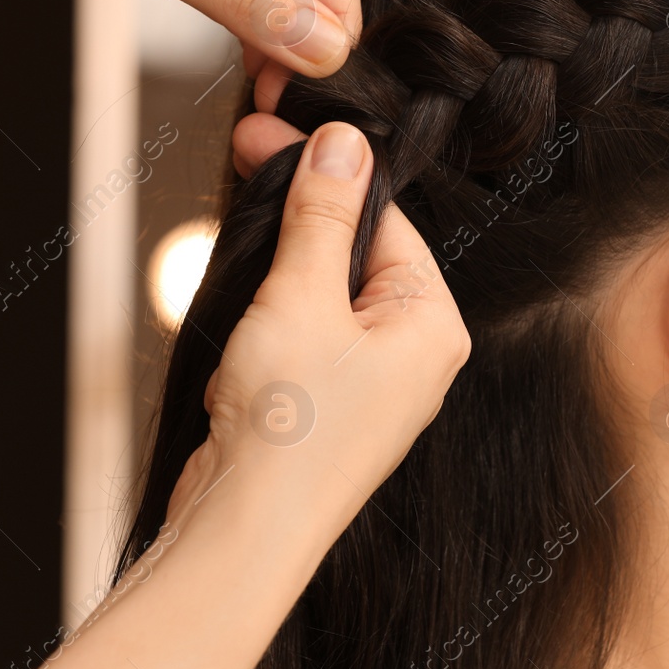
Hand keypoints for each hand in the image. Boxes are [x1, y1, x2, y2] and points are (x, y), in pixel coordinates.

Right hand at [164, 122, 469, 526]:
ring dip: (275, 272)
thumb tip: (344, 143)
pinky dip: (266, 320)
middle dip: (295, 219)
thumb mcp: (302, 297)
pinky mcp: (325, 409)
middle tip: (243, 160)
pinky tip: (236, 322)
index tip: (268, 137)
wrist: (244, 531)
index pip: (385, 221)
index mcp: (432, 325)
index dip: (324, 177)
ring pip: (319, 296)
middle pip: (353, 254)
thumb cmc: (289, 425)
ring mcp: (370, 387)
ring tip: (236, 254)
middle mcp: (412, 355)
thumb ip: (321, 215)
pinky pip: (299, 338)